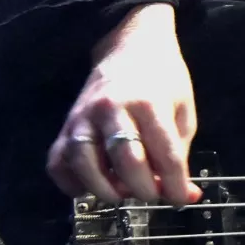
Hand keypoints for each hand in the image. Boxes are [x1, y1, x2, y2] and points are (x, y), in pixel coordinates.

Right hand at [44, 3, 202, 205]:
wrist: (130, 45)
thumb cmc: (162, 78)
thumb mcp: (182, 109)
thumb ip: (180, 152)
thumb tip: (186, 194)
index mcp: (151, 104)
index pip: (166, 155)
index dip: (176, 185)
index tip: (183, 200)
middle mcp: (113, 110)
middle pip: (127, 163)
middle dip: (144, 190)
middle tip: (153, 194)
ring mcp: (84, 117)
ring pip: (86, 164)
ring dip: (106, 190)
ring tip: (122, 193)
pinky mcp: (65, 124)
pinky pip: (57, 162)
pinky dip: (70, 183)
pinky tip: (89, 188)